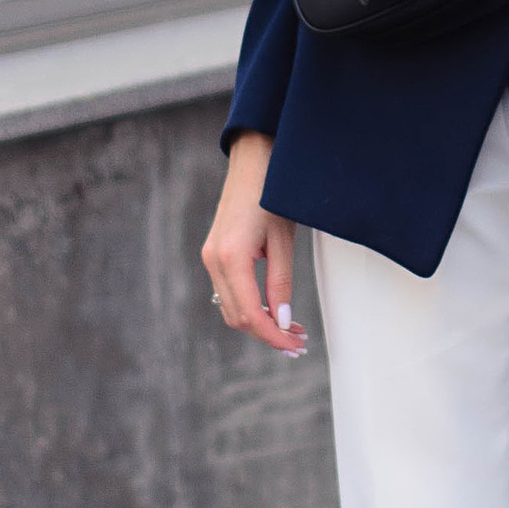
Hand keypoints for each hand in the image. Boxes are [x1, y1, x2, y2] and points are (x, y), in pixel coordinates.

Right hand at [202, 132, 306, 354]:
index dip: (273, 336)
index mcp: (230, 258)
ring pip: (231, 307)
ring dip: (258, 322)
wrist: (253, 161)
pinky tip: (271, 309)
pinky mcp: (214, 253)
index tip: (294, 346)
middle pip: (237, 317)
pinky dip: (249, 306)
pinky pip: (228, 291)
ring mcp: (210, 257)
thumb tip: (283, 321)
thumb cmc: (271, 193)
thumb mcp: (283, 240)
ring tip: (290, 328)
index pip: (250, 315)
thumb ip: (280, 283)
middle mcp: (213, 261)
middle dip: (267, 334)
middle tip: (298, 342)